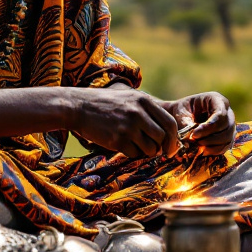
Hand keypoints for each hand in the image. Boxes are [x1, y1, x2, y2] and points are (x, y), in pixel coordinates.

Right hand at [66, 87, 181, 158]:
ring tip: (137, 146)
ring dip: (146, 152)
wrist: (78, 107)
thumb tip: (166, 131)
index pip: (170, 123)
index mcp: (144, 101)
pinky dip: (133, 154)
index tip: (170, 147)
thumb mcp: (129, 97)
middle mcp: (138, 113)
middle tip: (154, 150)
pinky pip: (134, 154)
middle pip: (162, 137)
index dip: (173, 138)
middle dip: (160, 147)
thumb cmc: (105, 103)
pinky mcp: (117, 140)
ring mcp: (128, 127)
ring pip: (150, 148)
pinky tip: (124, 146)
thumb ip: (147, 109)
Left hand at [164, 92, 235, 155]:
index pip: (220, 114)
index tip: (194, 135)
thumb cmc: (181, 111)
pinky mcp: (228, 137)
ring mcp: (229, 125)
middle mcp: (227, 112)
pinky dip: (214, 151)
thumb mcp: (181, 114)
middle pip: (227, 127)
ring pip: (228, 138)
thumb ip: (186, 124)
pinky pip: (226, 146)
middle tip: (194, 142)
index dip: (209, 127)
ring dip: (212, 145)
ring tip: (197, 147)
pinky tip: (202, 151)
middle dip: (210, 138)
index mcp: (216, 100)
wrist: (182, 116)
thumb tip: (192, 139)